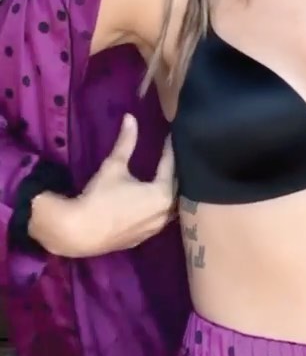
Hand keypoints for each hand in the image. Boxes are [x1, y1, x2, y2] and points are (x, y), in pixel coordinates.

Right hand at [30, 114, 175, 258]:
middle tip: (171, 155)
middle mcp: (164, 213)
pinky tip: (153, 201)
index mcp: (162, 194)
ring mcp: (154, 229)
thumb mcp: (114, 166)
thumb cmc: (99, 196)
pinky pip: (158, 219)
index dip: (169, 150)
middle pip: (176, 188)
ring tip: (167, 177)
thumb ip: (126, 142)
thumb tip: (130, 117)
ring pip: (169, 207)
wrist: (79, 232)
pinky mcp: (142, 238)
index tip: (171, 137)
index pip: (170, 166)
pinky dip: (159, 208)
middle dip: (174, 172)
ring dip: (169, 192)